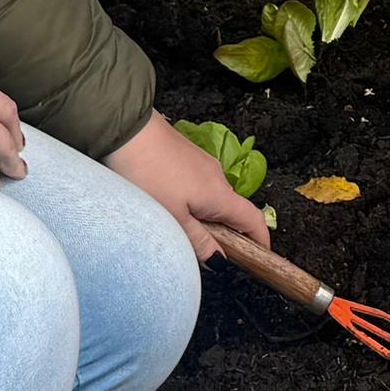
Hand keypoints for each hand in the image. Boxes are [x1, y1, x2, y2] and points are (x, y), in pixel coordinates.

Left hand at [104, 112, 275, 262]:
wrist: (128, 129)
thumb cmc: (148, 175)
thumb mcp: (173, 217)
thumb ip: (198, 241)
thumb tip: (220, 261)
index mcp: (220, 195)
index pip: (254, 220)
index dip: (261, 240)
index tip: (261, 257)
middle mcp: (218, 177)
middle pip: (232, 211)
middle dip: (227, 234)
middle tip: (206, 254)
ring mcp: (203, 164)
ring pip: (213, 198)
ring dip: (207, 217)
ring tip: (180, 230)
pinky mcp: (187, 157)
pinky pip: (199, 186)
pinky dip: (195, 202)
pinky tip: (170, 206)